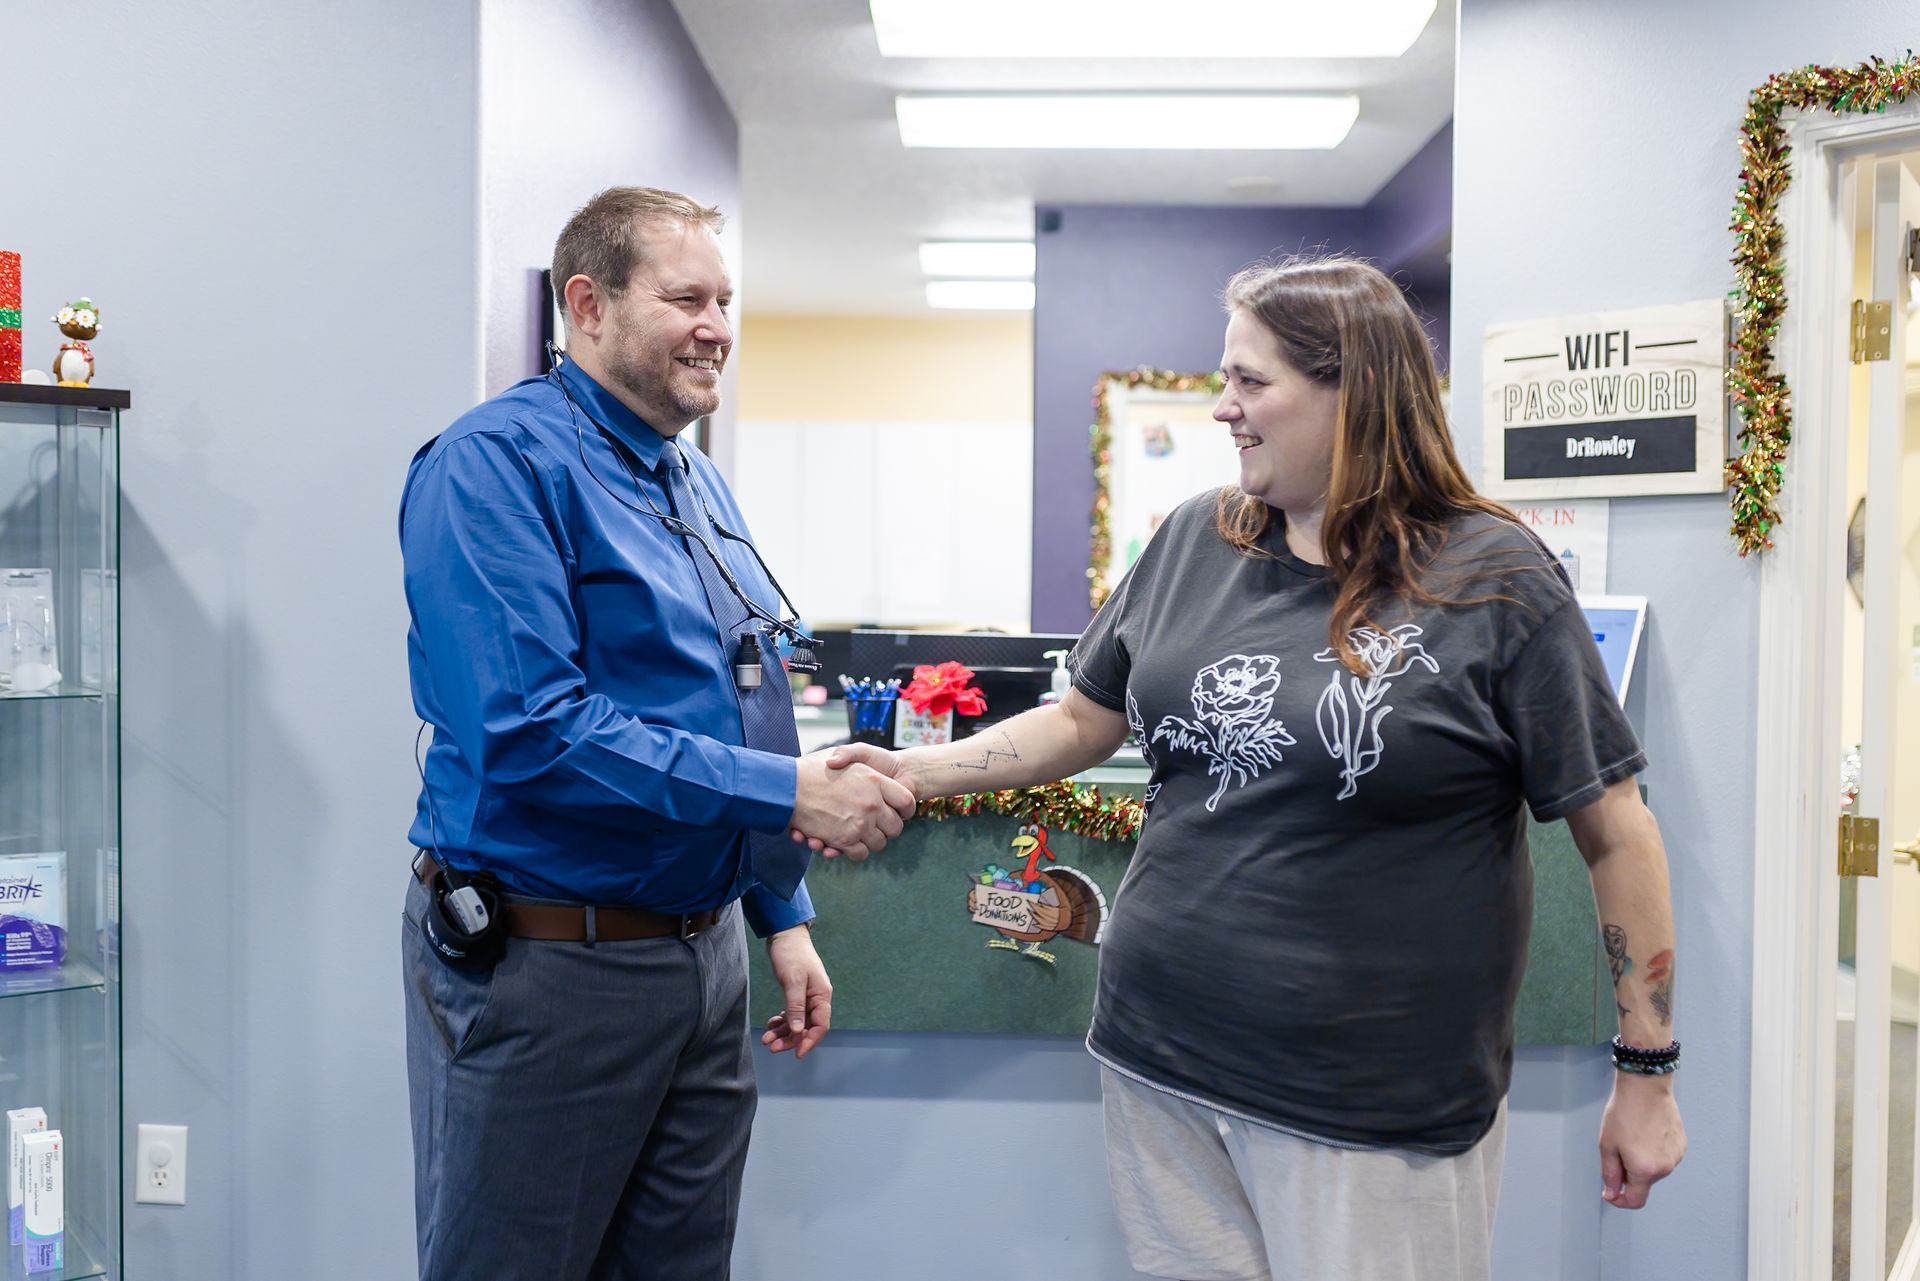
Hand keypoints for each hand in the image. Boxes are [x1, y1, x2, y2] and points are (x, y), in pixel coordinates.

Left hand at [760, 924, 830, 1057]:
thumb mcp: (793, 981)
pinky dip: (781, 1022)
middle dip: (790, 1039)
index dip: (809, 1041)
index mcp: (822, 995)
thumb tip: (797, 1030)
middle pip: (807, 1027)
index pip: (820, 1025)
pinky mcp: (796, 994)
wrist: (784, 935)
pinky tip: (771, 1025)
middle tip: (772, 1047)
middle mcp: (816, 999)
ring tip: (766, 1039)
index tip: (796, 1053)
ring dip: (783, 1032)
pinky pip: (791, 1014)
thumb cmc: (792, 954)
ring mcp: (806, 997)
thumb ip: (795, 1006)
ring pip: (797, 1023)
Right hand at [789, 751, 915, 860]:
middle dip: (887, 829)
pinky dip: (855, 851)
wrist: (787, 785)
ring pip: (879, 843)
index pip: (906, 801)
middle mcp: (872, 803)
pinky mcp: (844, 840)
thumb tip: (876, 777)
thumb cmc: (814, 768)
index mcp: (875, 780)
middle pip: (896, 827)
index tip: (899, 812)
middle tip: (876, 825)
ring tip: (858, 832)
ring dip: (870, 841)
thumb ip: (865, 764)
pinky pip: (861, 853)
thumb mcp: (843, 754)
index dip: (905, 809)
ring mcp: (859, 823)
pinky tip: (845, 842)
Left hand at [1597, 1073, 1685, 1207]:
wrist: (1645, 1087)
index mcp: (1645, 1171)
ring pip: (1654, 1169)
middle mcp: (1665, 1168)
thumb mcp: (1607, 1146)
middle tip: (1618, 1148)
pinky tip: (1646, 1132)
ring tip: (1633, 1135)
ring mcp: (1676, 1156)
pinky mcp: (1681, 1145)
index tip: (1611, 1192)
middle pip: (1643, 1183)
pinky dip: (1653, 1151)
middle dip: (1629, 1173)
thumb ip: (1610, 1174)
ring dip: (1642, 1161)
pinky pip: (1664, 1156)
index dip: (1620, 1200)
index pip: (1635, 1201)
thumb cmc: (1624, 1112)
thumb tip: (1612, 1194)